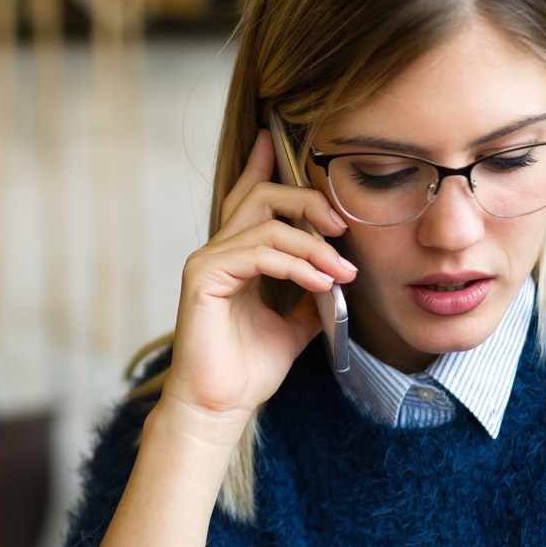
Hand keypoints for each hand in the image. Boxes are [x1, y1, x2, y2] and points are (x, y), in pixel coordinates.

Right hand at [157, 130, 356, 439]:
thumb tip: (341, 280)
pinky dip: (296, 264)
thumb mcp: (295, 326)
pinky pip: (258, 252)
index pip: (249, 198)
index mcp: (234, 258)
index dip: (265, 164)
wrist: (220, 408)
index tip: (285, 138)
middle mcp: (216, 252)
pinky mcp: (203, 278)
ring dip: (313, 244)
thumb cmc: (247, 371)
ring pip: (265, 222)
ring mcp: (206, 262)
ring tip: (342, 271)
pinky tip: (321, 282)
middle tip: (343, 225)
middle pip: (261, 195)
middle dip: (308, 201)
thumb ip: (312, 296)